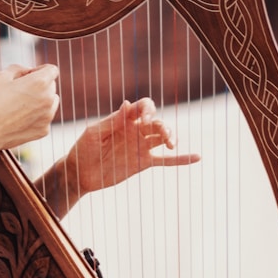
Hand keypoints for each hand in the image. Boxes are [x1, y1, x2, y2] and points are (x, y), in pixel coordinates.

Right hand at [0, 63, 59, 155]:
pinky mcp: (44, 130)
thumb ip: (19, 68)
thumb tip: (29, 71)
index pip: (52, 70)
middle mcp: (48, 99)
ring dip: (41, 100)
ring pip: (51, 102)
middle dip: (40, 85)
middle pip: (51, 86)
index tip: (29, 75)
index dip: (40, 70)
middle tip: (19, 91)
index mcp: (40, 82)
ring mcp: (47, 116)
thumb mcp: (2, 75)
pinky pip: (44, 118)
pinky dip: (36, 117)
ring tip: (20, 105)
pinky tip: (19, 119)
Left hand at [71, 98, 198, 194]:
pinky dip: (181, 159)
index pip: (144, 107)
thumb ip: (113, 121)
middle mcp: (136, 130)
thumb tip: (127, 103)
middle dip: (162, 126)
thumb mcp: (95, 133)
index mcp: (124, 119)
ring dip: (171, 137)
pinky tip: (197, 157)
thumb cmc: (84, 149)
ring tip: (171, 144)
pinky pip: (166, 160)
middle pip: (157, 122)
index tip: (144, 121)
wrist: (81, 173)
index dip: (148, 110)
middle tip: (162, 136)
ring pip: (163, 138)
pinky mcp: (144, 162)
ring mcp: (141, 146)